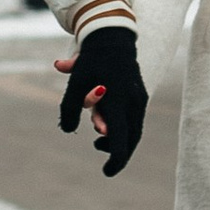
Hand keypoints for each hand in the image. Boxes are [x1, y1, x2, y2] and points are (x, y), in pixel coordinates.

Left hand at [55, 27, 147, 176]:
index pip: (121, 140)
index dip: (115, 160)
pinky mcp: (140, 95)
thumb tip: (68, 131)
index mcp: (117, 101)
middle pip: (131, 139)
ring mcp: (139, 98)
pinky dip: (123, 129)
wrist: (112, 37)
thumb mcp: (74, 85)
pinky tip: (107, 126)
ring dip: (118, 140)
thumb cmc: (90, 61)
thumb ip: (68, 110)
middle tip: (100, 155)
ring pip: (134, 131)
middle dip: (117, 152)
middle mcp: (133, 102)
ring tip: (99, 139)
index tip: (106, 172)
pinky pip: (135, 120)